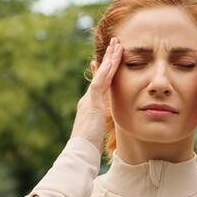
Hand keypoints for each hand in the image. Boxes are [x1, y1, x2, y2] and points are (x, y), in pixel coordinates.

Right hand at [70, 37, 122, 151]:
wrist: (79, 153)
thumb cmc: (87, 149)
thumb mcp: (96, 135)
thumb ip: (99, 128)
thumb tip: (102, 131)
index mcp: (89, 107)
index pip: (97, 85)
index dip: (102, 71)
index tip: (105, 60)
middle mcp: (87, 100)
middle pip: (99, 75)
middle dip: (107, 59)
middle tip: (115, 43)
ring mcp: (90, 100)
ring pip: (101, 74)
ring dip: (110, 58)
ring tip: (117, 44)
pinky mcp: (93, 104)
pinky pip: (101, 82)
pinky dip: (107, 70)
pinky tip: (114, 59)